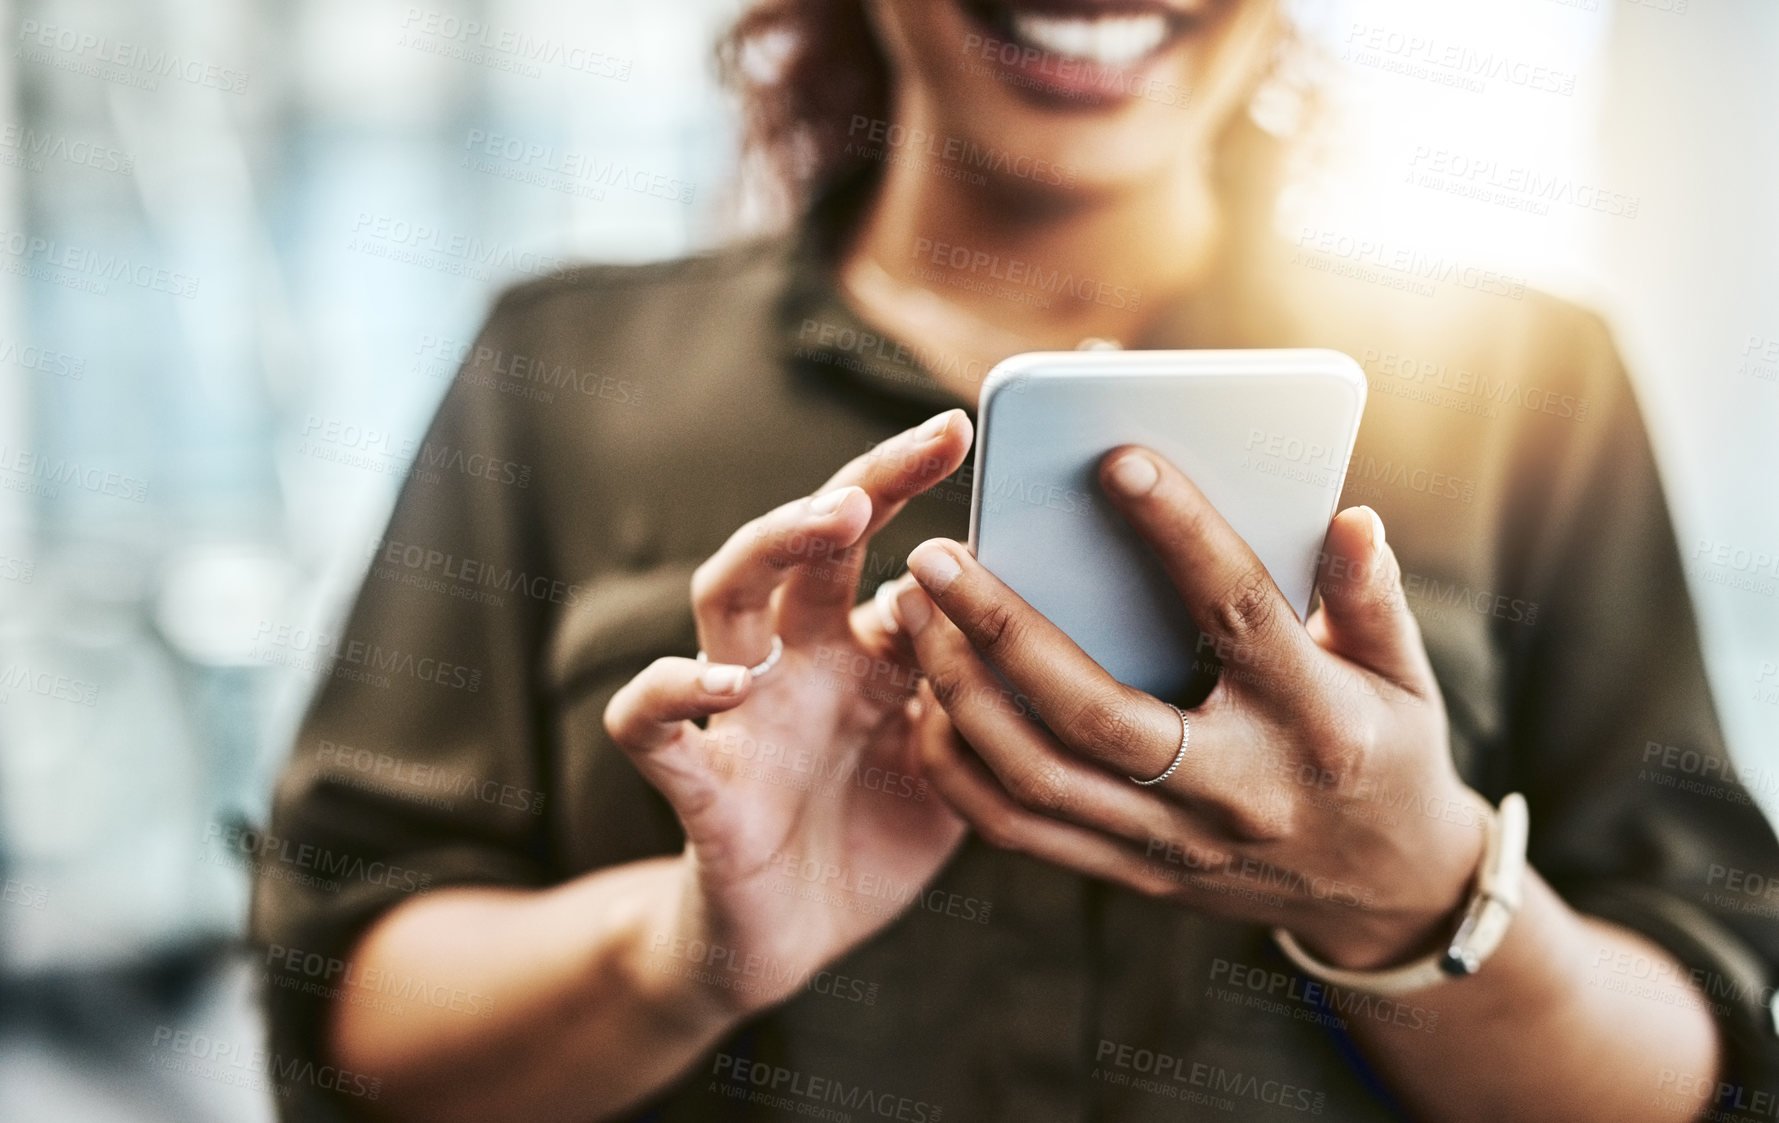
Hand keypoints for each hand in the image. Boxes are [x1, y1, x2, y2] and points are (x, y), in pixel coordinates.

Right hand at [602, 410, 972, 1011]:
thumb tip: (1046, 609)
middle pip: (806, 540)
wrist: (794, 939)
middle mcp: (794, 658)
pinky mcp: (701, 785)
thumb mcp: (953, 755)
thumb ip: (983, 689)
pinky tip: (726, 681)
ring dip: (774, 543)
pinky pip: (653, 725)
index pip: (877, 541)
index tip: (977, 428)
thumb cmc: (875, 831)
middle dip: (865, 480)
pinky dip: (671, 693)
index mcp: (857, 647)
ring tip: (837, 518)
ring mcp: (739, 713)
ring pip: (723, 595)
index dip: (915, 482)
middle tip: (933, 441)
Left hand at [897, 445, 1489, 968]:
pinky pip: (1022, 831)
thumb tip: (1348, 517)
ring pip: (1040, 778)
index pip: (1239, 613)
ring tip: (910, 614)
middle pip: (1098, 711)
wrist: (1385, 893)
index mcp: (1314, 720)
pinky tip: (924, 701)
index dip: (1182, 533)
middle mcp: (1237, 790)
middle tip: (936, 555)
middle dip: (1004, 629)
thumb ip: (1370, 596)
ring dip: (960, 693)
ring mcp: (1177, 843)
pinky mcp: (1136, 874)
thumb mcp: (1406, 674)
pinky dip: (959, 770)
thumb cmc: (1386, 751)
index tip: (1116, 458)